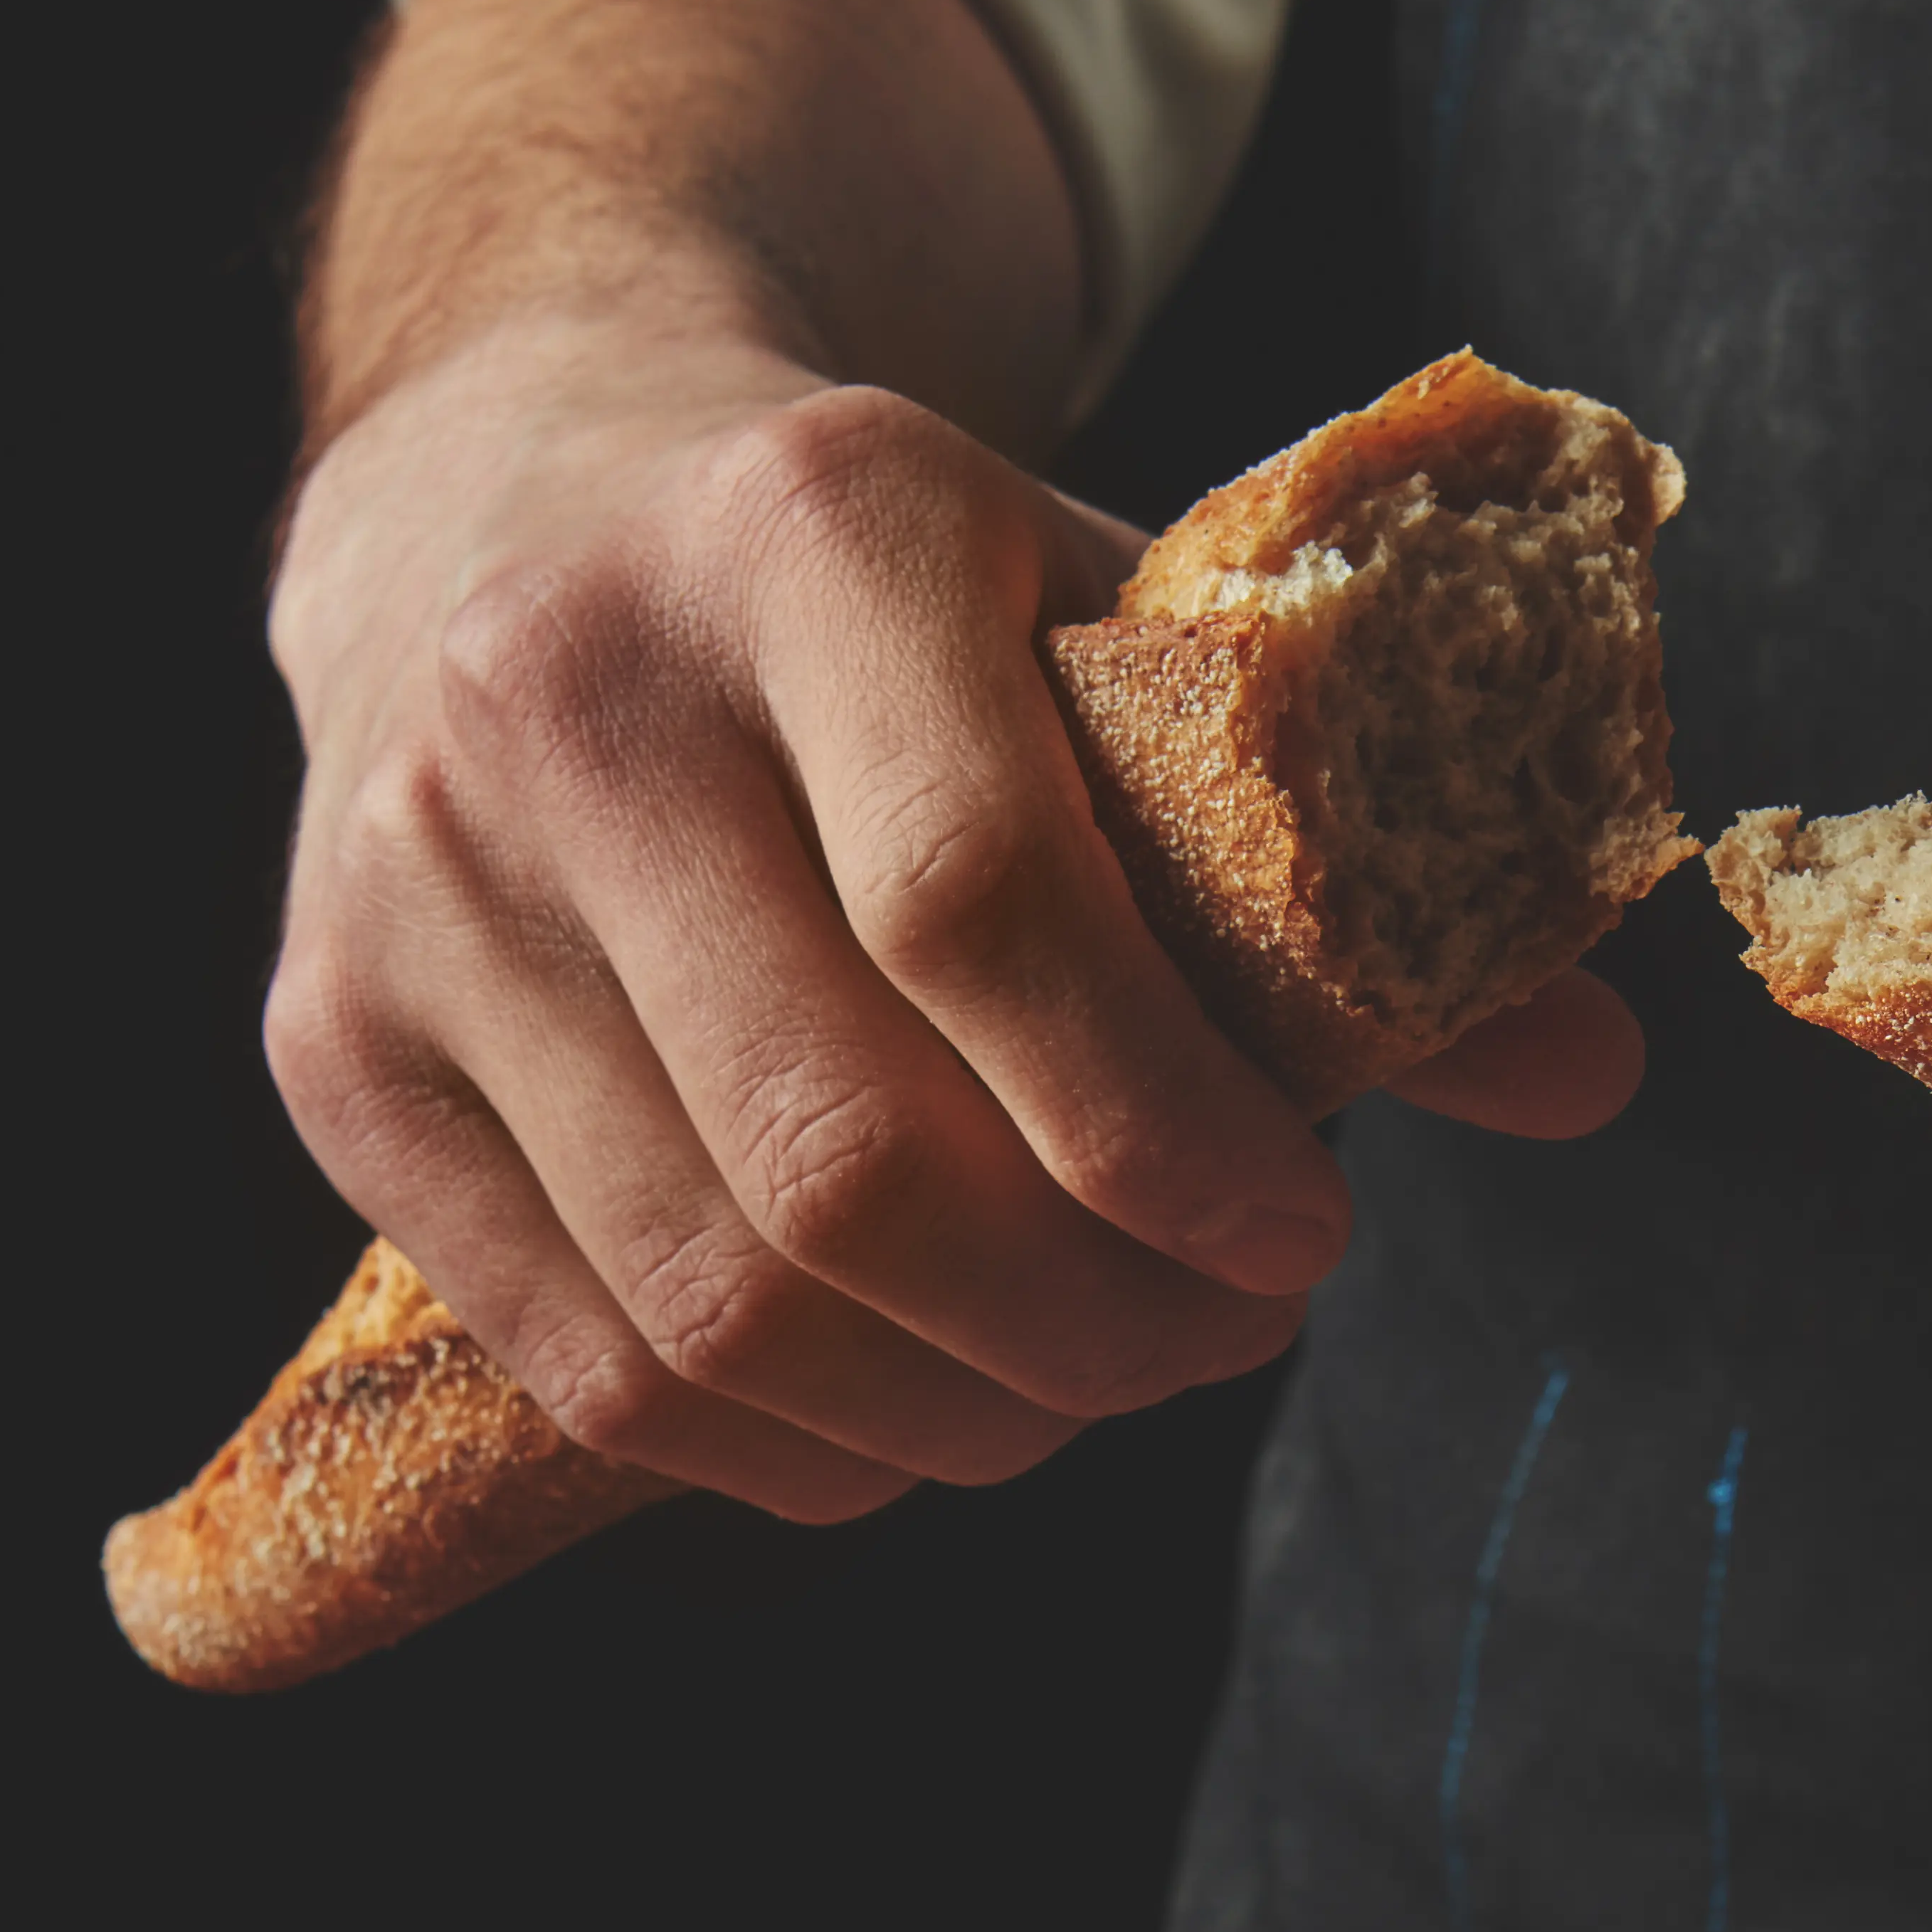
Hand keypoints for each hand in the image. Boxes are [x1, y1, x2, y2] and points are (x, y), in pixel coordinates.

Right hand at [267, 319, 1641, 1523]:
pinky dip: (791, 1451)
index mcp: (812, 531)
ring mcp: (418, 883)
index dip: (1169, 1139)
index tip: (1307, 1244)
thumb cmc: (898, 602)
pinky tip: (921, 1419)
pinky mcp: (332, 1044)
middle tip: (1222, 1341)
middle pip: (850, 1160)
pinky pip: (588, 1362)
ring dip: (960, 1416)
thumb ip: (1350, 851)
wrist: (516, 480)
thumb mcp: (1124, 630)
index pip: (984, 914)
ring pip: (720, 1301)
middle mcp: (571, 690)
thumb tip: (1599, 1070)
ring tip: (1095, 1381)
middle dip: (1089, 1326)